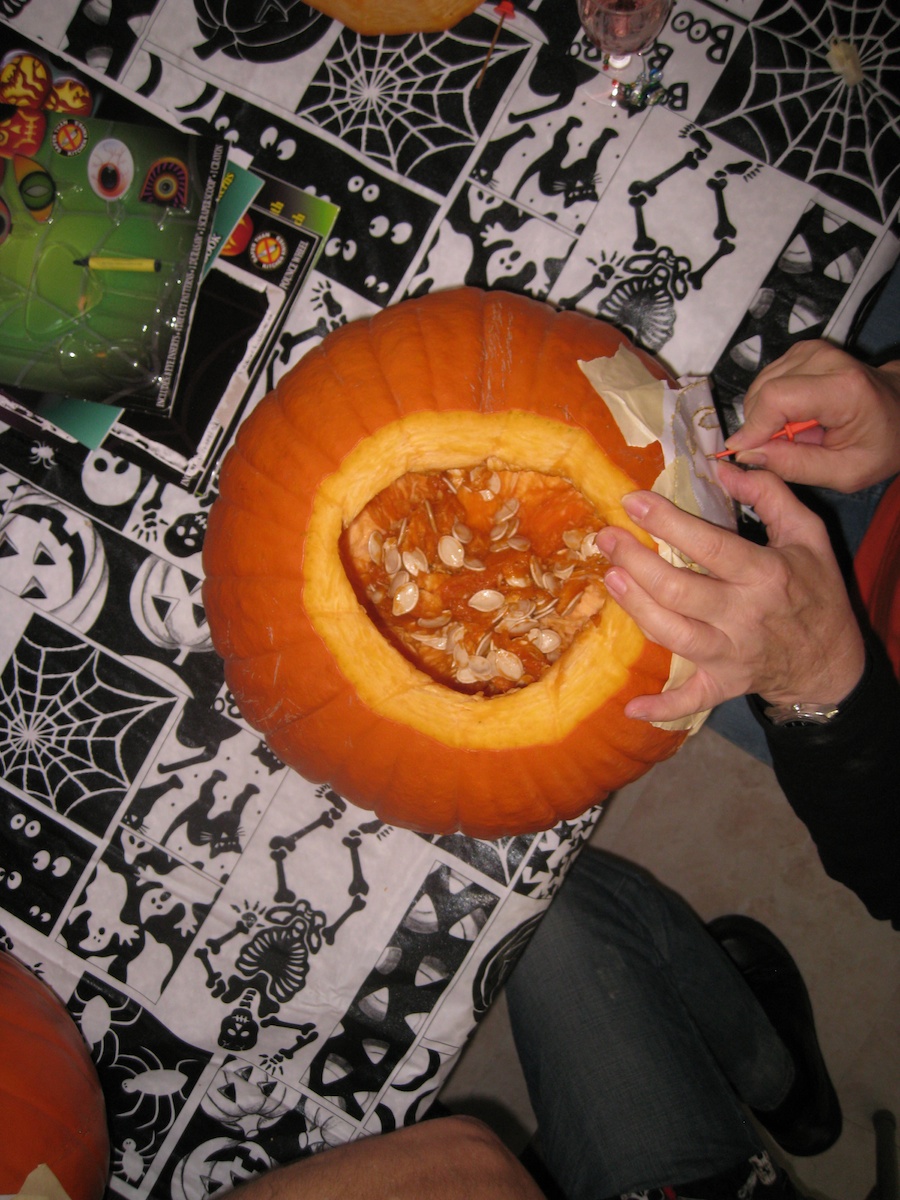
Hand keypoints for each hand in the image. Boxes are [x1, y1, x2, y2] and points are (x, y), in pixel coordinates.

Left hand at [595, 463, 865, 722]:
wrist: (832, 660)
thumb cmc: (814, 591)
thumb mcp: (807, 535)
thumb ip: (771, 496)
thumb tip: (726, 469)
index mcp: (765, 575)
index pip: (708, 545)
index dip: (666, 521)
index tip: (632, 500)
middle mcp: (743, 616)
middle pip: (678, 590)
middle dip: (635, 562)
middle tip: (607, 537)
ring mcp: (730, 655)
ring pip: (672, 634)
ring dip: (635, 607)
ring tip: (609, 576)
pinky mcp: (722, 684)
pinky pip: (689, 701)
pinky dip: (661, 709)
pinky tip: (630, 705)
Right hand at [725, 340, 899, 491]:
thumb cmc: (879, 444)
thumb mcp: (846, 473)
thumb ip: (795, 466)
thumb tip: (746, 453)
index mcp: (843, 389)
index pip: (776, 398)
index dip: (752, 426)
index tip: (741, 451)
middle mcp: (825, 359)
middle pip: (763, 391)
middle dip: (759, 426)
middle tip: (782, 449)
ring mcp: (812, 350)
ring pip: (760, 387)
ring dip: (765, 417)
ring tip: (795, 434)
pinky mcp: (802, 351)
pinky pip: (766, 382)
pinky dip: (770, 405)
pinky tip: (793, 418)